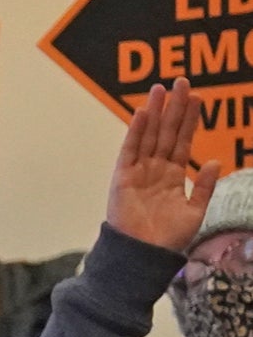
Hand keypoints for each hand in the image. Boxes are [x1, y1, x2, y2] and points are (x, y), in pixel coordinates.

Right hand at [109, 80, 207, 253]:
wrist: (145, 255)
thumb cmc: (168, 239)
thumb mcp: (196, 211)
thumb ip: (205, 186)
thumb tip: (214, 161)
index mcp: (173, 176)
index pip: (182, 141)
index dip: (190, 120)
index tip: (198, 97)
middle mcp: (155, 170)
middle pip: (166, 132)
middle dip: (174, 107)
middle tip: (181, 81)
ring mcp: (138, 172)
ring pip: (149, 136)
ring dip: (155, 112)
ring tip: (161, 88)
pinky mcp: (122, 178)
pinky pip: (130, 150)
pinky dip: (136, 131)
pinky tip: (143, 112)